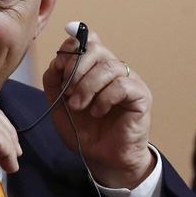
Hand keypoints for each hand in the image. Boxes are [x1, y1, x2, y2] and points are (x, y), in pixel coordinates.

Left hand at [42, 28, 152, 187]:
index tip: (59, 68)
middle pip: (96, 49)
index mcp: (93, 67)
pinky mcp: (141, 95)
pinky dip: (103, 99)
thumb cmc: (83, 129)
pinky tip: (97, 112)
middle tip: (67, 92)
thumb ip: (54, 80)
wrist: (101, 156)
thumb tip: (56, 61)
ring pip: (108, 66)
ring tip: (78, 107)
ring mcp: (129, 80)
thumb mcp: (58, 103)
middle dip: (75, 68)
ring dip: (87, 87)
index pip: (86, 40)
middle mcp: (112, 69)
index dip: (70, 48)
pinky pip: (122, 85)